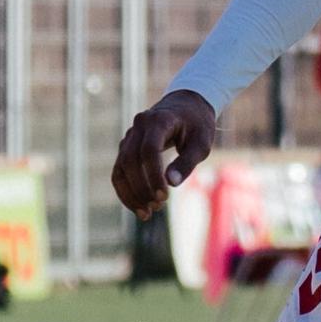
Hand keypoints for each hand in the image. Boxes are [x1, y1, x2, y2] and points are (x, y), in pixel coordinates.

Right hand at [112, 90, 218, 216]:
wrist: (186, 107)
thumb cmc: (197, 125)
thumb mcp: (201, 142)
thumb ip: (187, 161)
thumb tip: (171, 184)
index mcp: (158, 120)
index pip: (148, 150)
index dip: (153, 175)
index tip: (164, 197)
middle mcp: (139, 126)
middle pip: (131, 160)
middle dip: (141, 188)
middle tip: (157, 208)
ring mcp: (130, 136)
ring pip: (121, 168)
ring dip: (130, 193)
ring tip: (146, 214)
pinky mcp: (126, 148)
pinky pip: (119, 171)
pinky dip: (125, 191)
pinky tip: (138, 208)